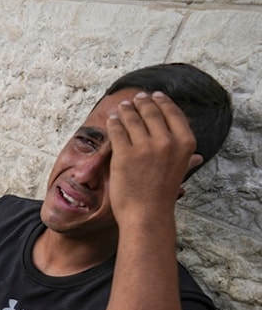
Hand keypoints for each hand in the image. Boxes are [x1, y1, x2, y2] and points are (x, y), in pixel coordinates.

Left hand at [106, 91, 199, 226]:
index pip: (172, 112)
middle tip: (135, 98)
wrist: (147, 214)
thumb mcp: (181, 171)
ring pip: (132, 119)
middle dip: (141, 102)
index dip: (162, 101)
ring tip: (122, 106)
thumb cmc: (163, 194)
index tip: (154, 95)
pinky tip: (112, 119)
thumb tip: (198, 155)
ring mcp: (145, 147)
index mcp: (185, 142)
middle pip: (151, 112)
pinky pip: (117, 131)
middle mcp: (167, 141)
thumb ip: (187, 158)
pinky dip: (114, 123)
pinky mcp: (124, 154)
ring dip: (125, 110)